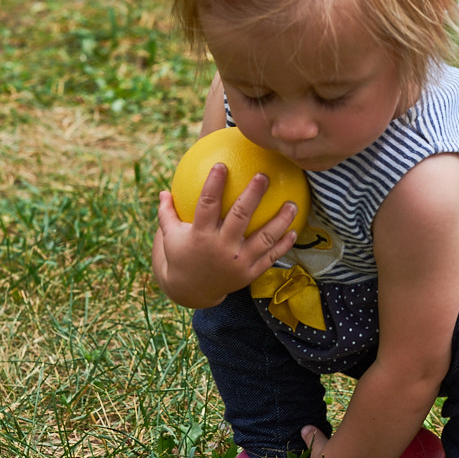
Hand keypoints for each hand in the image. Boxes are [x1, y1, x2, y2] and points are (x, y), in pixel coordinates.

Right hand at [153, 164, 299, 307]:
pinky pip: (270, 257)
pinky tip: (294, 231)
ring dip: (280, 221)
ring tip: (292, 204)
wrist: (192, 292)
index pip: (207, 205)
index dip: (214, 185)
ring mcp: (238, 262)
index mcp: (200, 236)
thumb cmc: (181, 257)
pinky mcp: (250, 274)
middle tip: (264, 176)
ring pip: (264, 238)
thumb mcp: (169, 237)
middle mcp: (221, 248)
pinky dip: (284, 245)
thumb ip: (167, 213)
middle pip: (240, 217)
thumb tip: (164, 191)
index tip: (222, 165)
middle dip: (253, 195)